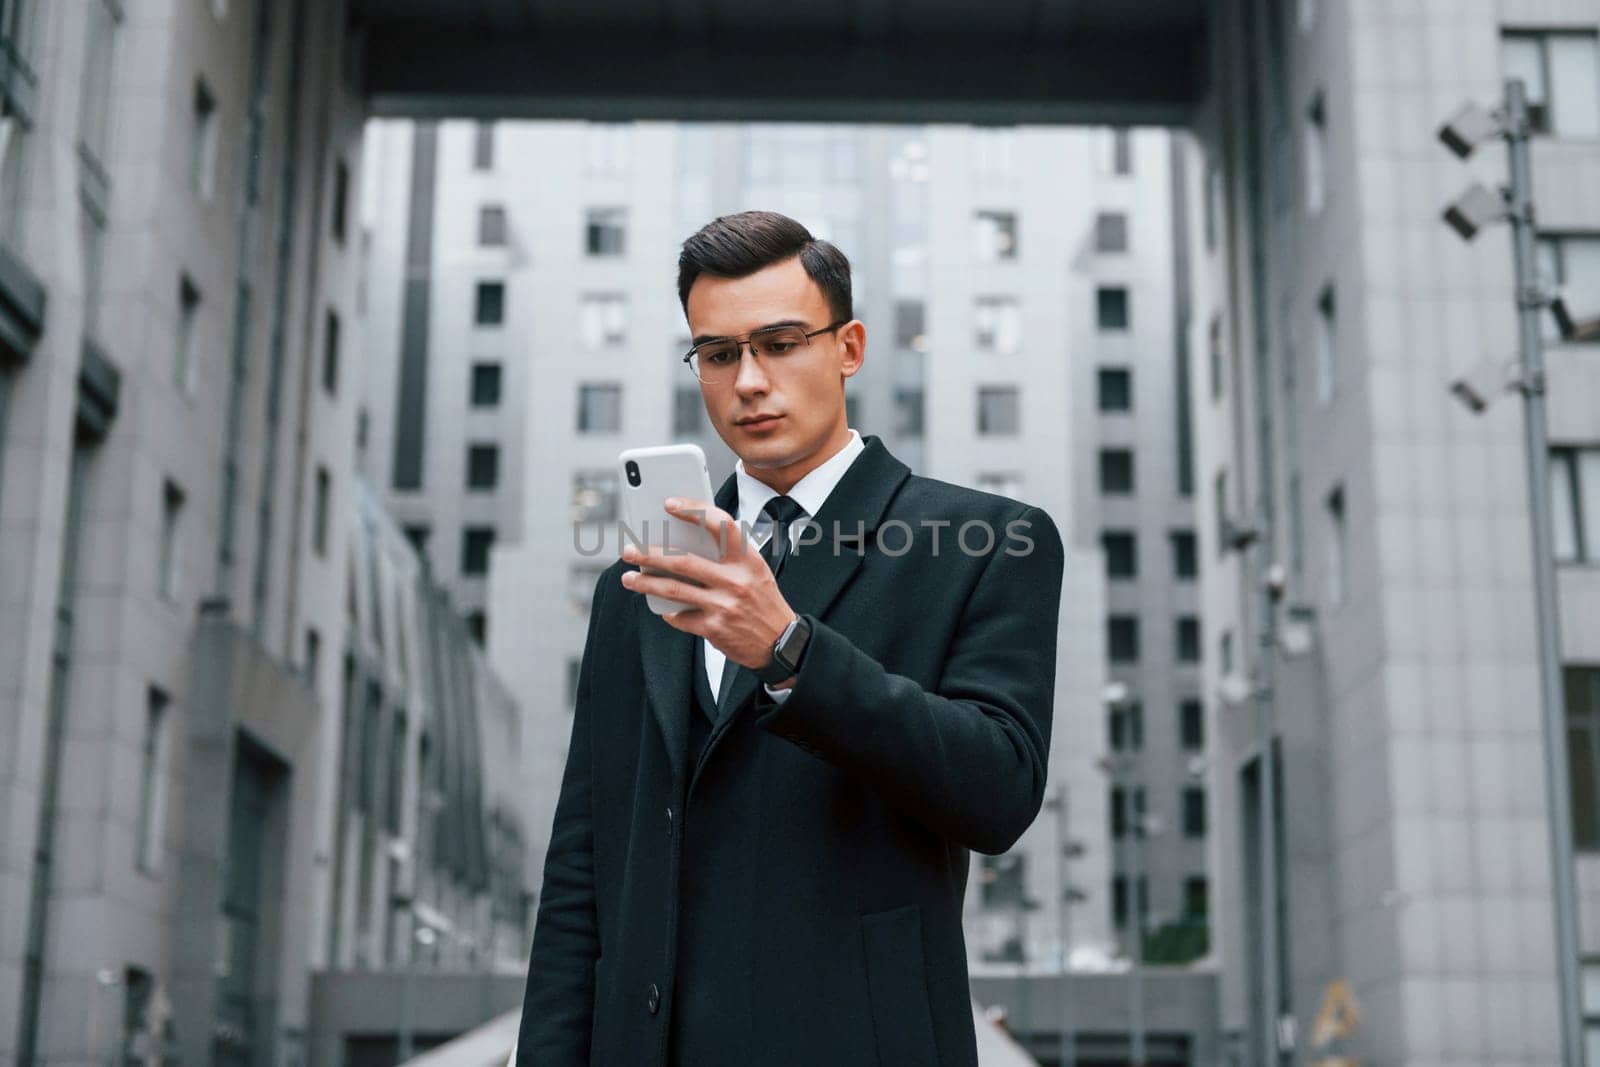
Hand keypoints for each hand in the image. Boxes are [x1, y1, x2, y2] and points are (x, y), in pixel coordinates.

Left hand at [619, 497, 796, 670]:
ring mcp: (724, 605)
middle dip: (650, 554)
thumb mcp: (754, 571)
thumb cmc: (763, 601)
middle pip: (683, 561)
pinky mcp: (714, 628)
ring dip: (645, 583)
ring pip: (673, 590)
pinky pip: (680, 617)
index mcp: (748, 559)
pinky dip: (669, 613)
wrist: (781, 643)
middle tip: (629, 550)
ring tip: (628, 578)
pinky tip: (662, 608)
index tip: (670, 504)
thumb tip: (683, 542)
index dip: (694, 511)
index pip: (720, 525)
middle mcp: (736, 580)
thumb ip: (727, 556)